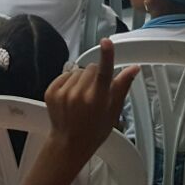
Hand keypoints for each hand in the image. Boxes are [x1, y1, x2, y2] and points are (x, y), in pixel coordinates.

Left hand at [44, 38, 139, 167]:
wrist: (69, 143)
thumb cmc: (95, 129)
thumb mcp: (113, 111)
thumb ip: (122, 87)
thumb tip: (134, 68)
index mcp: (97, 100)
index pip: (103, 73)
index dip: (106, 56)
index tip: (106, 42)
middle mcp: (79, 95)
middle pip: (90, 68)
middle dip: (95, 75)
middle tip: (95, 92)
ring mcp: (63, 93)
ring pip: (77, 71)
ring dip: (82, 79)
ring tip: (82, 96)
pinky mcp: (51, 91)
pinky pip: (65, 75)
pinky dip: (69, 81)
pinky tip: (72, 96)